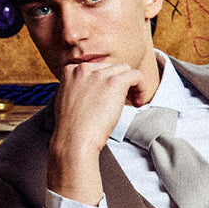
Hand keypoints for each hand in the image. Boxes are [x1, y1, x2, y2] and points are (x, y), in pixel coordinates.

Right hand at [47, 60, 147, 204]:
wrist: (74, 139)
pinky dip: (141, 87)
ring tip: (131, 103)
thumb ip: (78, 90)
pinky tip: (138, 102)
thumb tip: (93, 93)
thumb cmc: (72, 129)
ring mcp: (99, 74)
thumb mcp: (67, 101)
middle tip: (122, 102)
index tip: (109, 96)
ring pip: (125, 70)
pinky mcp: (114, 82)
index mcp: (71, 70)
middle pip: (111, 68)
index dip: (106, 81)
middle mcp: (85, 68)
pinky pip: (136, 75)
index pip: (96, 68)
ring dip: (130, 85)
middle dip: (119, 83)